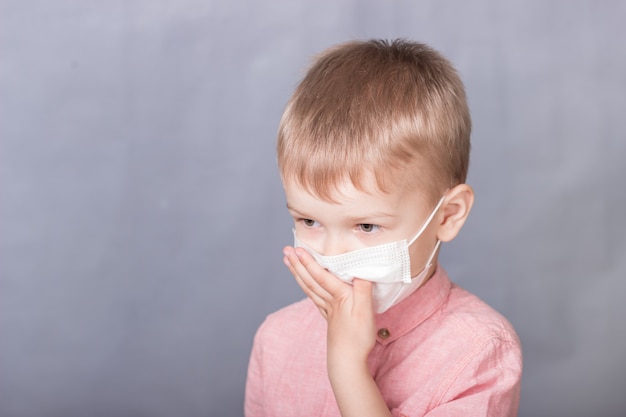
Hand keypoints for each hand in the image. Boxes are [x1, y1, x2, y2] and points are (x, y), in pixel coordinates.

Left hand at [282, 246, 375, 361]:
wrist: (348, 361)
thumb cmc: (358, 338)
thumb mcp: (365, 311)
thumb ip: (363, 290)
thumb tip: (361, 272)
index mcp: (339, 296)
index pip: (320, 276)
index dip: (309, 262)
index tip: (297, 249)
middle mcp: (330, 301)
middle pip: (310, 280)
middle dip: (297, 264)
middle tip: (285, 251)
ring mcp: (328, 310)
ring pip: (309, 288)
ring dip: (298, 274)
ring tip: (288, 262)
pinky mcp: (329, 317)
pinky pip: (314, 298)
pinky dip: (306, 288)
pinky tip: (304, 284)